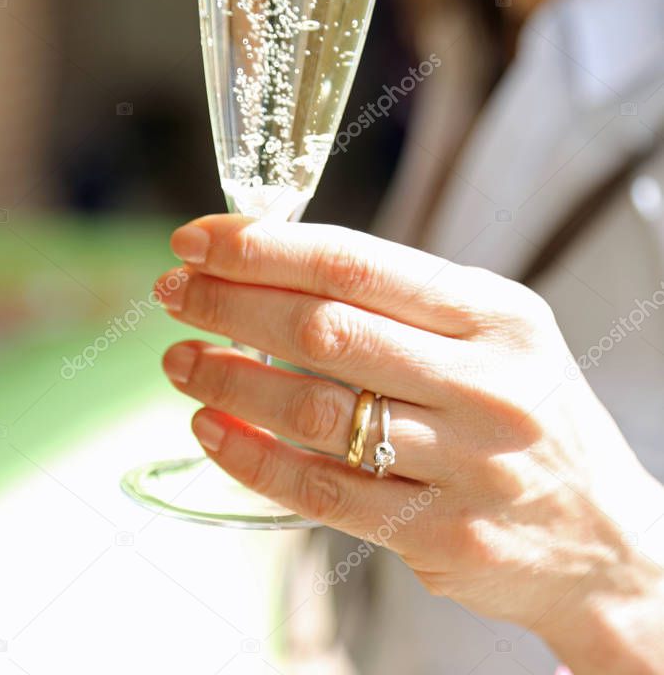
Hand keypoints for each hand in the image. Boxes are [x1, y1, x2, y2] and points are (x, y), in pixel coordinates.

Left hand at [155, 216, 663, 673]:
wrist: (601, 536)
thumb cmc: (528, 411)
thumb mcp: (496, 332)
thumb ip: (405, 302)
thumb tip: (277, 264)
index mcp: (496, 315)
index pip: (357, 265)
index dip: (265, 248)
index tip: (200, 239)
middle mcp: (486, 383)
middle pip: (324, 329)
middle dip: (230, 303)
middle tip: (174, 292)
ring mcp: (466, 463)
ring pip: (315, 410)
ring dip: (229, 379)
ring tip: (180, 359)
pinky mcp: (441, 534)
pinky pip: (323, 491)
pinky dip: (252, 458)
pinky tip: (211, 430)